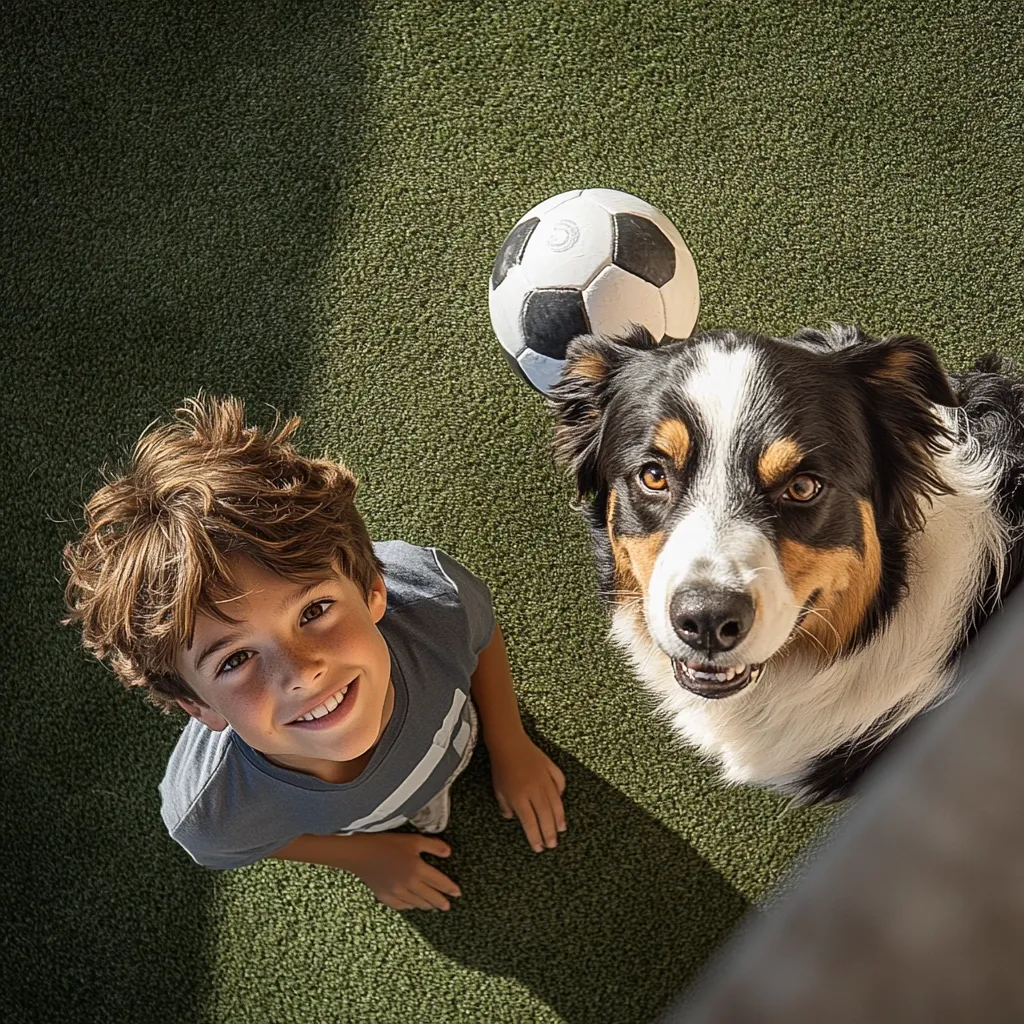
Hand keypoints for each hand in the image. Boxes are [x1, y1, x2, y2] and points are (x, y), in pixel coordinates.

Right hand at [341, 832, 460, 910]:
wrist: (360, 854)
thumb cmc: (386, 843)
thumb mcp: (413, 840)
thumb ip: (433, 846)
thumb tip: (448, 852)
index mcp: (417, 869)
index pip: (439, 882)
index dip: (450, 888)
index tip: (457, 893)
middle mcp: (409, 884)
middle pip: (430, 897)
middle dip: (440, 902)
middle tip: (447, 906)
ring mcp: (397, 892)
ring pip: (417, 903)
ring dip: (427, 905)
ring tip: (433, 906)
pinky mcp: (385, 896)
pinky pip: (402, 906)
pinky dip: (410, 906)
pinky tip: (413, 905)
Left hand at [488, 734, 566, 852]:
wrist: (508, 742)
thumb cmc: (501, 767)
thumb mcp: (498, 790)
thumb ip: (506, 806)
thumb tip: (513, 818)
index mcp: (519, 796)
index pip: (530, 823)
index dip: (535, 837)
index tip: (538, 848)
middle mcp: (534, 789)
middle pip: (545, 816)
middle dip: (549, 832)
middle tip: (552, 844)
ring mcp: (544, 778)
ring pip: (556, 803)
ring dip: (559, 818)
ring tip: (561, 829)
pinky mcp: (550, 767)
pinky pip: (560, 783)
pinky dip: (561, 794)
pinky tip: (560, 803)